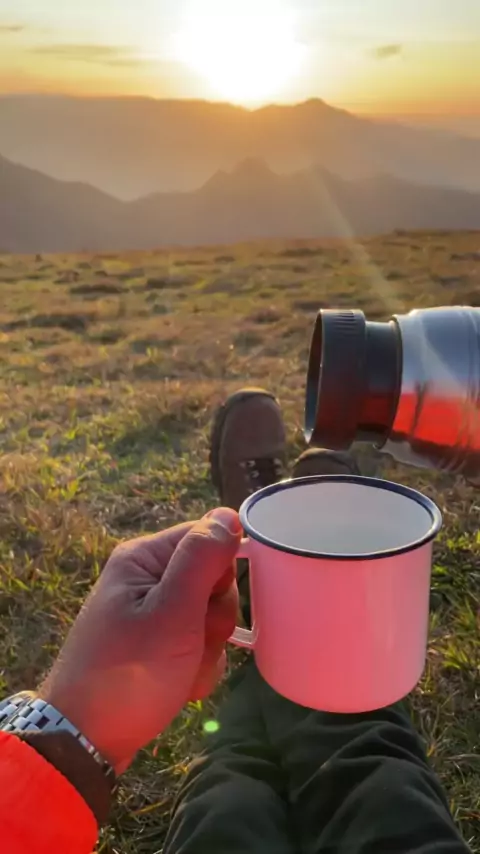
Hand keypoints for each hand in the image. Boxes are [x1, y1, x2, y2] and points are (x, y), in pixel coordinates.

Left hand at [40, 508, 241, 773]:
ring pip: (211, 619)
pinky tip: (180, 685)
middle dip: (214, 619)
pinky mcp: (158, 645)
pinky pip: (199, 646)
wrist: (88, 740)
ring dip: (207, 650)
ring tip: (181, 671)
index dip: (221, 573)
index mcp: (144, 558)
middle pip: (214, 581)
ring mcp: (153, 614)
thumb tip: (228, 514)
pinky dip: (197, 668)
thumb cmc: (130, 672)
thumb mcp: (171, 612)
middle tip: (191, 644)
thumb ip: (202, 560)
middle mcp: (148, 579)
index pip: (208, 538)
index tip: (206, 606)